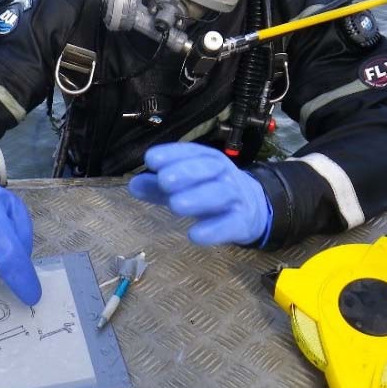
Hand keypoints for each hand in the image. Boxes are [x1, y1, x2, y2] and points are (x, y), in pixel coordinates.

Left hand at [128, 142, 271, 245]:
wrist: (252, 208)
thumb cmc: (210, 192)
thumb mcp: (184, 186)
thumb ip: (158, 187)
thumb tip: (133, 184)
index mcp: (207, 160)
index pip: (191, 152)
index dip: (172, 154)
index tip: (151, 159)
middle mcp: (223, 174)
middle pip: (208, 169)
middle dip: (186, 172)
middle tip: (164, 180)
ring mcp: (235, 197)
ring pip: (220, 194)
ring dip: (198, 198)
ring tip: (175, 205)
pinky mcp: (242, 222)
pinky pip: (230, 224)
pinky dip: (214, 230)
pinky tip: (195, 235)